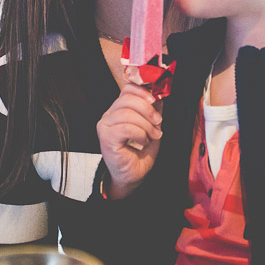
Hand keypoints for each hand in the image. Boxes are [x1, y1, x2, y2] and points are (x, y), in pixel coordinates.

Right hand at [97, 82, 162, 198]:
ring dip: (146, 125)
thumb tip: (159, 95)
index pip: (127, 89)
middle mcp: (109, 114)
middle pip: (127, 98)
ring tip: (153, 136)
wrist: (133, 175)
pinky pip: (126, 128)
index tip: (155, 100)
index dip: (143, 91)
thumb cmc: (140, 151)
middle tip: (158, 122)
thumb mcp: (152, 126)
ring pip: (128, 113)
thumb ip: (154, 110)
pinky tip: (144, 142)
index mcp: (118, 108)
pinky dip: (140, 134)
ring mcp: (105, 125)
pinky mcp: (106, 138)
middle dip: (147, 109)